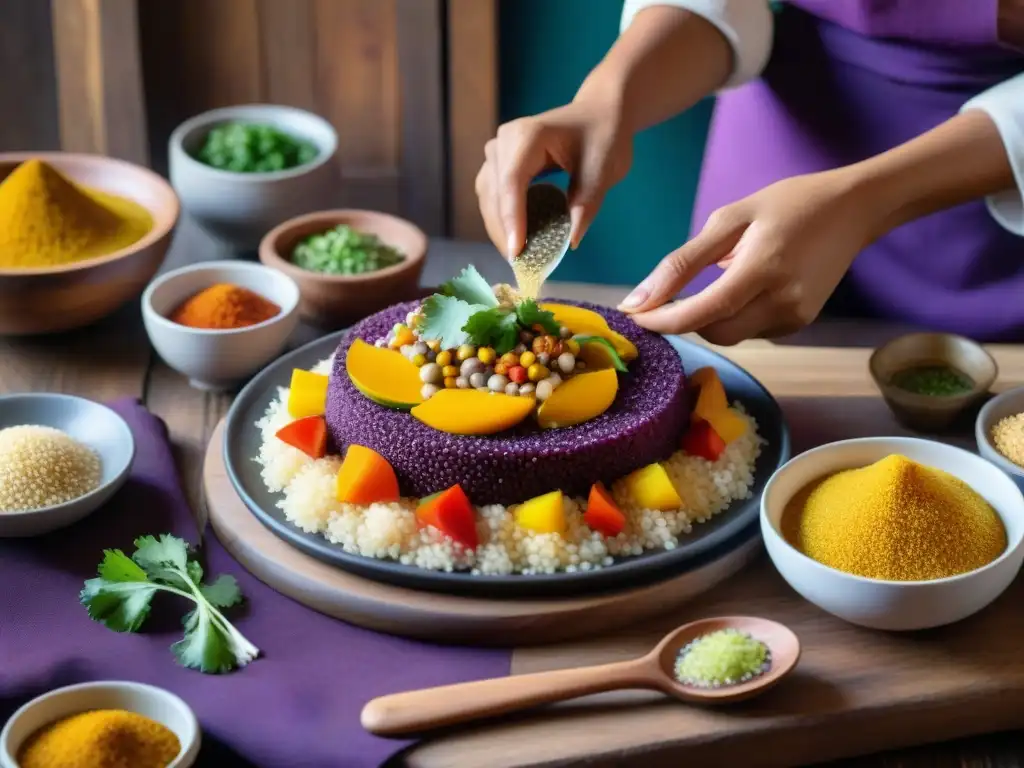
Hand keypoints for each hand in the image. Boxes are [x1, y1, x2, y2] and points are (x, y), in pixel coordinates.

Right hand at [475, 98, 631, 258]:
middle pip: (494, 194)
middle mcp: (503, 142)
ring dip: (500, 229)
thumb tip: (570, 241)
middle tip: (521, 266)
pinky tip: (518, 241)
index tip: (517, 252)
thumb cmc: (603, 138)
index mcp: (528, 136)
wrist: (598, 115)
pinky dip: (503, 221)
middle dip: (504, 231)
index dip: (512, 219)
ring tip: (520, 257)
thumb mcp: (603, 171)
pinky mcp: (499, 166)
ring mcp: (497, 153)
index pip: (512, 182)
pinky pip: (493, 197)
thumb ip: (586, 204)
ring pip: (488, 198)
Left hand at [619, 170, 879, 344]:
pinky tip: (746, 284)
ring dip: (710, 316)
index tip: (632, 316)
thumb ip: (683, 261)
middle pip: (713, 332)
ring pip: (731, 334)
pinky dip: (735, 314)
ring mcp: (795, 318)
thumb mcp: (731, 219)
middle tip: (665, 297)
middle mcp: (782, 302)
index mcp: (762, 270)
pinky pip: (751, 329)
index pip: (701, 313)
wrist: (854, 210)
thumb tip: (640, 298)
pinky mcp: (800, 324)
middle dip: (684, 320)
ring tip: (721, 275)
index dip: (663, 321)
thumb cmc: (789, 204)